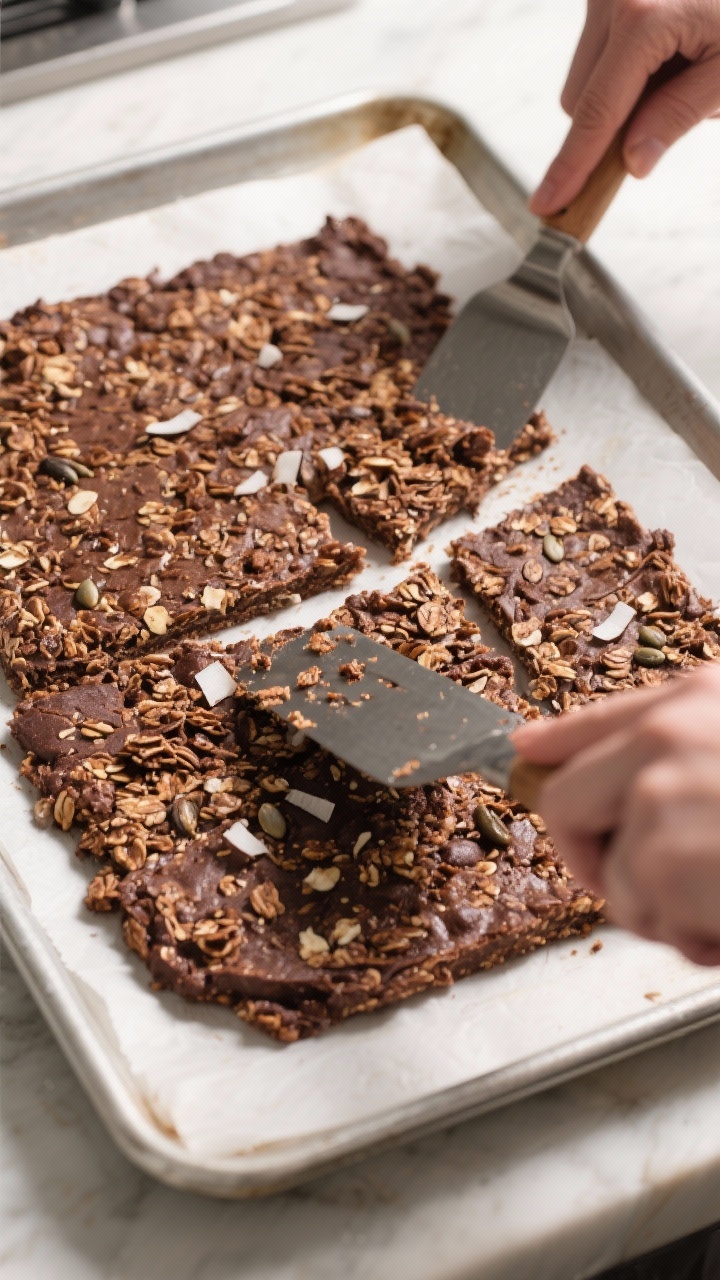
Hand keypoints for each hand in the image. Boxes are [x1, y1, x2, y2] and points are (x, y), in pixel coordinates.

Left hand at [513, 665, 719, 965]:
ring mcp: (660, 800)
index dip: (551, 750)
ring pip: (615, 879)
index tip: (521, 756)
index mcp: (695, 702)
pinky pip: (650, 918)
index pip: (587, 724)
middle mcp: (663, 740)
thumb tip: (548, 742)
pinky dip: (697, 938)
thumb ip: (676, 729)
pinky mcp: (667, 863)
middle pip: (565, 806)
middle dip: (598, 857)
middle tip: (654, 884)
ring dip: (669, 909)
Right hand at [530, 0, 719, 216]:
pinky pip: (598, 50)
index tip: (548, 202)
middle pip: (579, 98)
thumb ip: (678, 115)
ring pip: (584, 77)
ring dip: (619, 93)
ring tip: (679, 65)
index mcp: (641, 19)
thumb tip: (633, 161)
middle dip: (613, 123)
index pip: (596, 113)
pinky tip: (669, 49)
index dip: (573, 166)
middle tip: (674, 106)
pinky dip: (625, 66)